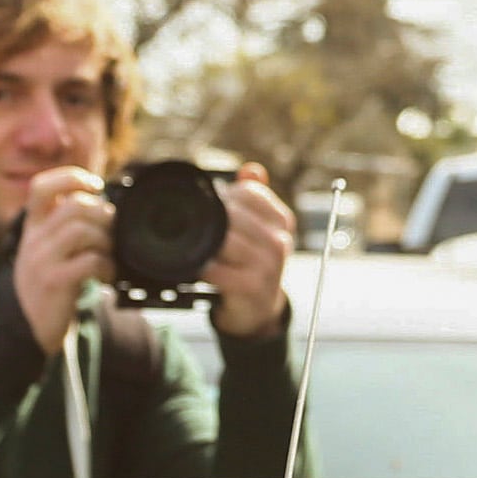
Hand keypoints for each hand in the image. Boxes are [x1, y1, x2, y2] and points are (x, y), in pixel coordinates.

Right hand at [13, 168, 115, 354]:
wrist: (28, 331)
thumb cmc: (47, 288)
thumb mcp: (48, 253)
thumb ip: (65, 229)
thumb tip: (104, 207)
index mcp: (32, 228)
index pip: (41, 187)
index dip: (71, 178)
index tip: (95, 186)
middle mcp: (33, 240)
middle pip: (73, 206)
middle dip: (102, 214)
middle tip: (112, 232)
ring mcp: (41, 261)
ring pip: (82, 230)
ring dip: (106, 241)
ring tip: (109, 256)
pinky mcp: (54, 282)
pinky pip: (89, 261)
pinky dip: (106, 266)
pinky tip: (106, 275)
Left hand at [203, 164, 296, 339]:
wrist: (257, 308)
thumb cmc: (251, 263)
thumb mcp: (257, 229)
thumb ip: (254, 197)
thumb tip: (252, 169)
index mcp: (282, 220)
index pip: (249, 192)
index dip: (224, 195)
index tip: (212, 205)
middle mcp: (280, 241)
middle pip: (234, 214)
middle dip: (210, 218)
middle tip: (194, 226)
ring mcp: (269, 266)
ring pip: (225, 240)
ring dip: (205, 243)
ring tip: (195, 246)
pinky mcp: (253, 287)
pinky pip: (218, 270)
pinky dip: (204, 268)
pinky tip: (199, 268)